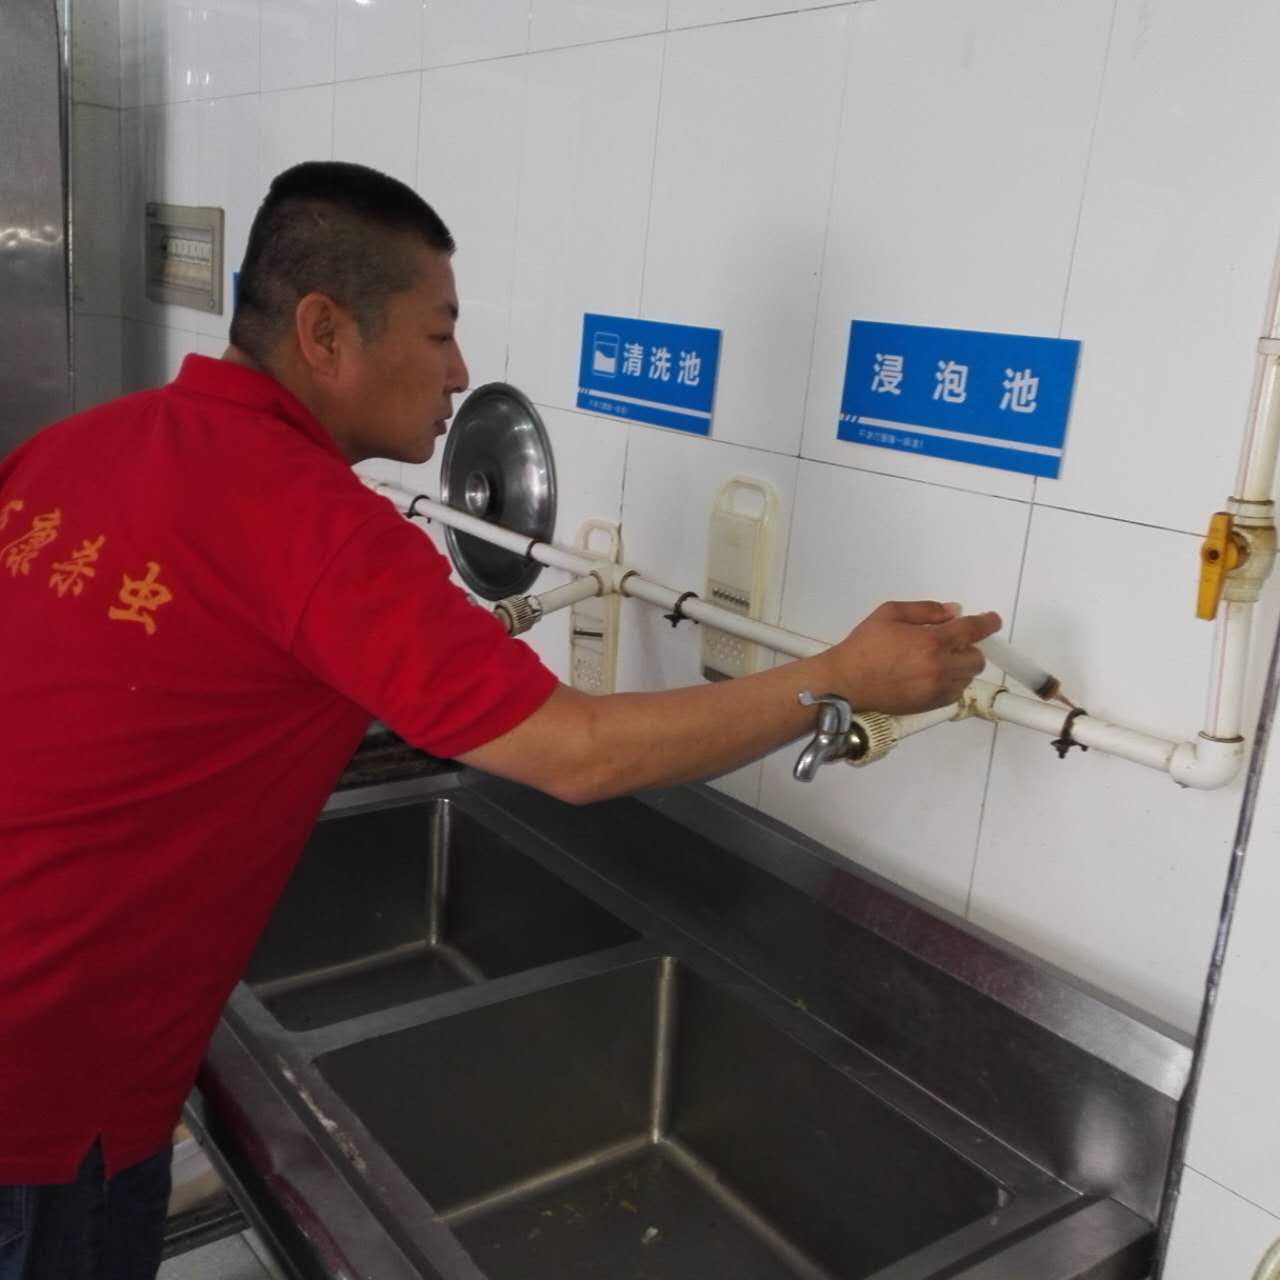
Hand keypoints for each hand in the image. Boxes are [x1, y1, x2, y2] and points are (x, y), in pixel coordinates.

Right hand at [828, 600, 1000, 714]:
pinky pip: (954, 693)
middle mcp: (940, 667)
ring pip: (966, 677)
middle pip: (976, 659)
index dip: (987, 623)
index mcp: (932, 642)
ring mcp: (936, 689)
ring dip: (960, 666)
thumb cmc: (864, 645)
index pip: (973, 631)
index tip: (992, 620)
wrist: (846, 683)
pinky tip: (932, 676)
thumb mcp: (890, 613)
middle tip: (952, 643)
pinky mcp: (930, 705)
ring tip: (938, 660)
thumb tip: (953, 612)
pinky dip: (950, 682)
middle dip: (969, 648)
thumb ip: (925, 610)